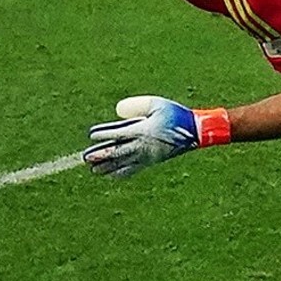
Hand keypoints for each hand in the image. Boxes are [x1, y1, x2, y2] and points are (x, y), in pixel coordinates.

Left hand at [82, 95, 226, 178]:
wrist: (194, 132)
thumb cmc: (175, 114)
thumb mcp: (157, 104)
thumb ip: (137, 105)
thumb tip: (117, 111)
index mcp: (143, 130)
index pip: (118, 134)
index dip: (104, 134)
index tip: (91, 134)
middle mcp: (142, 145)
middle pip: (117, 151)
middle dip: (101, 154)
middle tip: (85, 158)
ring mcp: (146, 156)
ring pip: (122, 163)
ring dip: (107, 166)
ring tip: (93, 170)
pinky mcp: (151, 162)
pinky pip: (133, 170)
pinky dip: (121, 173)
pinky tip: (112, 176)